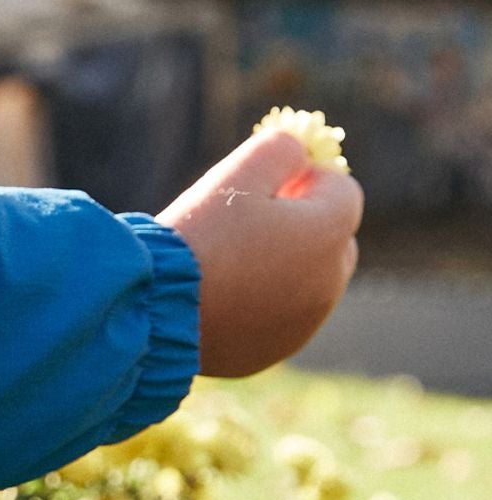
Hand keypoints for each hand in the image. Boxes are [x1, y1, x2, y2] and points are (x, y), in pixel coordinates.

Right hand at [161, 128, 363, 378]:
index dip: (306, 179)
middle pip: (334, 240)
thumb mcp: (237, 173)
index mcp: (328, 233)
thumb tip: (299, 151)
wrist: (156, 310)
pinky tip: (222, 297)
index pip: (343, 190)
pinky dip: (263, 304)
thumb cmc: (199, 235)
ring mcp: (305, 322)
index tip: (266, 185)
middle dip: (303, 225)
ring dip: (285, 266)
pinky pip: (281, 317)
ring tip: (229, 262)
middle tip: (250, 221)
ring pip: (309, 281)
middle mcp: (329, 282)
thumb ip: (280, 149)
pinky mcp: (275, 350)